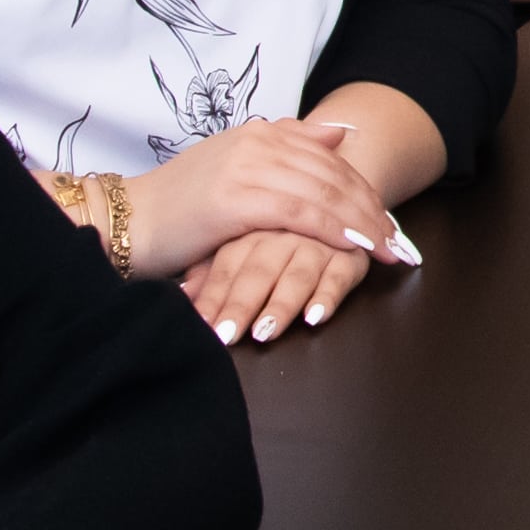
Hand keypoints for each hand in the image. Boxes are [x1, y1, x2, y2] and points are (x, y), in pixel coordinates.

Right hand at [116, 116, 400, 288]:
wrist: (128, 221)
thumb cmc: (180, 205)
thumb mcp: (236, 167)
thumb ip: (287, 147)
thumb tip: (339, 134)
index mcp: (261, 132)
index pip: (331, 159)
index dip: (365, 189)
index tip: (390, 221)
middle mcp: (258, 141)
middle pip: (335, 175)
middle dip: (373, 210)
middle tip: (401, 241)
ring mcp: (248, 166)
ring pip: (324, 193)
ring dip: (362, 223)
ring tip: (388, 249)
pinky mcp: (238, 198)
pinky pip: (300, 213)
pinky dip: (333, 229)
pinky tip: (354, 247)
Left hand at [184, 225, 374, 345]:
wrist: (323, 193)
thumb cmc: (269, 230)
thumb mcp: (234, 244)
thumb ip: (210, 271)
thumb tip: (180, 298)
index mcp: (249, 229)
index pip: (226, 267)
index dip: (213, 299)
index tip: (201, 329)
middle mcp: (282, 235)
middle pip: (258, 272)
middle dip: (241, 306)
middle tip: (226, 336)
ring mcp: (317, 244)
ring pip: (297, 275)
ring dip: (281, 305)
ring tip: (264, 333)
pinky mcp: (349, 256)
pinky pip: (339, 277)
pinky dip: (328, 296)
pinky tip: (314, 317)